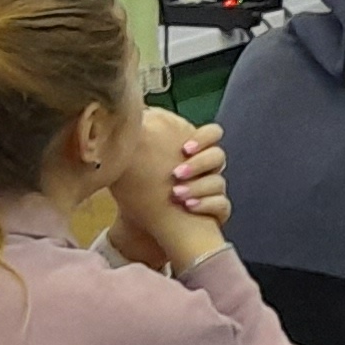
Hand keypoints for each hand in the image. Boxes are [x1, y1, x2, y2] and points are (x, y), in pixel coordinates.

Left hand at [107, 107, 226, 272]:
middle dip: (199, 163)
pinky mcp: (215, 211)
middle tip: (177, 172)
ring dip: (199, 186)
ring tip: (176, 193)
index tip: (184, 148)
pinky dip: (206, 205)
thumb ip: (136, 142)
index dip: (202, 138)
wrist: (146, 223)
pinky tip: (188, 206)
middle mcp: (205, 169)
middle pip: (218, 156)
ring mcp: (212, 190)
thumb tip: (123, 121)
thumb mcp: (135, 163)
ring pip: (219, 182)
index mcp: (191, 152)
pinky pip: (222, 205)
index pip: (212, 134)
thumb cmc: (139, 190)